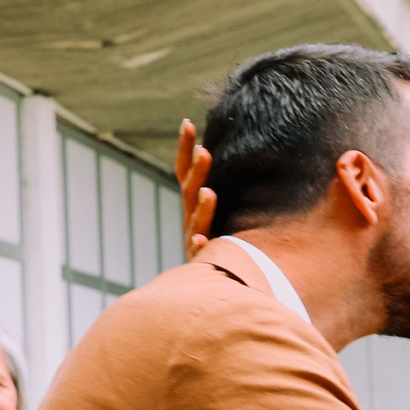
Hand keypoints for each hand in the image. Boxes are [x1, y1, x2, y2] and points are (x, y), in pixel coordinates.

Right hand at [175, 120, 215, 256]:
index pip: (185, 173)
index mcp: (194, 206)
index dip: (185, 150)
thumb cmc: (216, 244)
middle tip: (205, 152)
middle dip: (196, 173)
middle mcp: (190, 220)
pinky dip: (199, 247)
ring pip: (196, 223)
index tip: (187, 123)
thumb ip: (217, 191)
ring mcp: (193, 241)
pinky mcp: (200, 264)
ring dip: (202, 208)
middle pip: (190, 193)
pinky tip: (201, 240)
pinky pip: (200, 255)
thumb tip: (224, 153)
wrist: (201, 287)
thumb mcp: (216, 213)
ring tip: (209, 193)